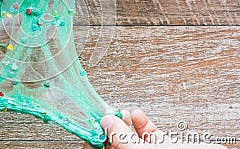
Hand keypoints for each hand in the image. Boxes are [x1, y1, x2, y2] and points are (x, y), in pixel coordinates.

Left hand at [83, 109, 226, 148]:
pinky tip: (138, 115)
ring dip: (125, 121)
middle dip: (111, 127)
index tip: (91, 125)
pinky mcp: (167, 146)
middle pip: (116, 143)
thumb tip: (106, 122)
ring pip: (132, 137)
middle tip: (107, 115)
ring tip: (122, 112)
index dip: (95, 139)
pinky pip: (149, 133)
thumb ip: (122, 138)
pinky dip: (143, 122)